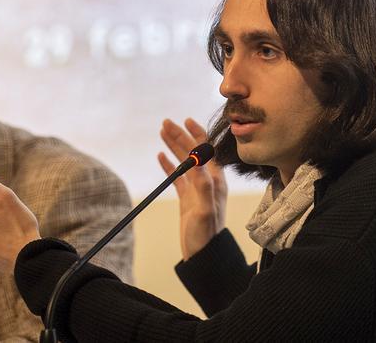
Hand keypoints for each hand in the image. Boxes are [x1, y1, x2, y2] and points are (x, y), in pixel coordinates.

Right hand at [157, 118, 226, 260]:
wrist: (202, 255)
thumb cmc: (206, 234)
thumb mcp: (205, 210)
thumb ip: (203, 186)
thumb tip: (197, 162)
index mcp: (215, 181)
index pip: (205, 151)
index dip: (197, 134)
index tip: (186, 120)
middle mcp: (207, 181)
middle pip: (192, 153)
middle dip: (180, 136)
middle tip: (165, 123)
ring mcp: (196, 189)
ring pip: (184, 162)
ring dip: (173, 146)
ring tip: (162, 132)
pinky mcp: (187, 198)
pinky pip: (177, 177)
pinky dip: (169, 165)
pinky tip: (161, 155)